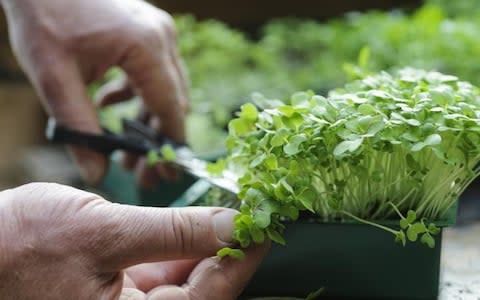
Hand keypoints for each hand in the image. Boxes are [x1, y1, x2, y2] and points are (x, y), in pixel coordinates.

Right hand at [0, 183, 268, 298]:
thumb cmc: (23, 246)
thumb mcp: (106, 232)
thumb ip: (174, 232)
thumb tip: (231, 223)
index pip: (211, 296)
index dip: (242, 257)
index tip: (266, 225)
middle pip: (204, 290)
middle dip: (228, 250)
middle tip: (252, 214)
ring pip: (186, 279)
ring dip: (206, 245)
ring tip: (228, 214)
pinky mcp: (121, 287)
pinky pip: (164, 270)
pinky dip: (182, 246)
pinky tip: (195, 223)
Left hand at [1, 0, 187, 185]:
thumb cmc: (44, 16)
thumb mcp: (54, 78)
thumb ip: (79, 128)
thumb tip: (98, 173)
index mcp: (145, 46)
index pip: (171, 106)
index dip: (170, 144)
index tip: (165, 173)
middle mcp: (161, 37)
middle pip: (173, 101)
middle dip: (159, 140)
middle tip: (143, 173)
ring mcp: (157, 32)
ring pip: (166, 89)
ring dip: (148, 120)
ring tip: (127, 151)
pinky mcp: (147, 33)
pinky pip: (155, 73)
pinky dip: (138, 96)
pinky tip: (108, 103)